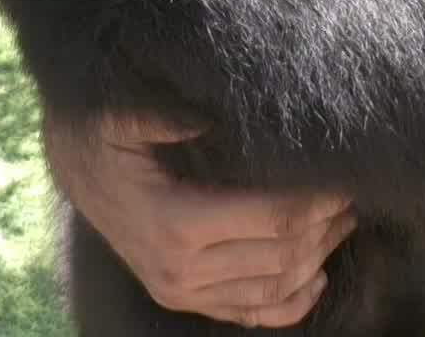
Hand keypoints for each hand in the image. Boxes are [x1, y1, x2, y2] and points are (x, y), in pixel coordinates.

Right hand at [46, 110, 356, 327]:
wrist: (72, 168)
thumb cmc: (102, 134)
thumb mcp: (125, 115)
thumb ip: (170, 114)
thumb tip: (219, 110)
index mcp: (175, 222)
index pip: (273, 218)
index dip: (317, 200)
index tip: (344, 176)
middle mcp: (181, 268)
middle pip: (283, 255)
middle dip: (325, 225)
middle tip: (352, 194)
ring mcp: (182, 290)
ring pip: (274, 288)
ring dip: (318, 258)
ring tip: (342, 222)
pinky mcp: (182, 298)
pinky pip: (250, 315)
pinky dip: (292, 304)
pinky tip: (317, 276)